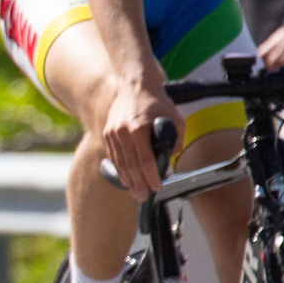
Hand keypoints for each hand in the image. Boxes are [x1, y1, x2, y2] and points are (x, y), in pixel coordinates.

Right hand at [100, 77, 183, 200]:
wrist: (135, 85)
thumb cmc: (157, 102)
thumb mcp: (175, 117)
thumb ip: (176, 138)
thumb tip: (171, 156)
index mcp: (138, 127)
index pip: (145, 158)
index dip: (151, 175)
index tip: (157, 187)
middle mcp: (121, 132)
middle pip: (130, 164)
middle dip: (138, 183)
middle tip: (145, 197)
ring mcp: (112, 133)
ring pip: (120, 162)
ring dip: (129, 180)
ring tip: (136, 193)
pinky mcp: (107, 133)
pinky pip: (114, 156)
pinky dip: (120, 170)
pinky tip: (126, 180)